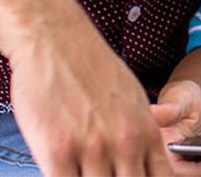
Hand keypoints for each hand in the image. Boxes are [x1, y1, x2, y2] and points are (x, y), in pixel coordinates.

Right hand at [6, 19, 171, 175]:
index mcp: (146, 132)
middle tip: (104, 173)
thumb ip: (139, 135)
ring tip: (80, 168)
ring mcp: (92, 149)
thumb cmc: (90, 66)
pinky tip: (61, 170)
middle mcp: (125, 143)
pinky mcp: (57, 152)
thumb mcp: (131, 98)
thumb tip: (142, 164)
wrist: (54, 37)